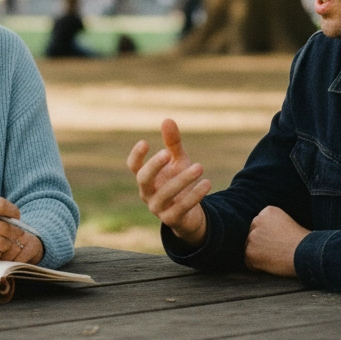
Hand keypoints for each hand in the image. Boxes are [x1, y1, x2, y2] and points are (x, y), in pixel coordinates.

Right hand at [127, 118, 210, 245]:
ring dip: (183, 180)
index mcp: (146, 178)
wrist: (190, 215)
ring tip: (200, 166)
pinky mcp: (172, 220)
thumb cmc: (179, 182)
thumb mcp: (177, 161)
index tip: (145, 142)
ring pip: (166, 194)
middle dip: (154, 166)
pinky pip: (182, 207)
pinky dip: (195, 195)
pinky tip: (207, 183)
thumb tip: (167, 119)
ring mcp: (158, 208)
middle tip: (167, 153)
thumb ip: (172, 143)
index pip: (134, 167)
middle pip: (143, 179)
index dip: (137, 156)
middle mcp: (147, 193)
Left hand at [243, 205, 309, 276]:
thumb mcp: (287, 223)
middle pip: (252, 235)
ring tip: (275, 258)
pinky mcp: (250, 252)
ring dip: (259, 255)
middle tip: (275, 252)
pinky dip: (257, 267)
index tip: (277, 242)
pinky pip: (249, 262)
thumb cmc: (303, 242)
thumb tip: (265, 236)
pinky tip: (271, 265)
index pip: (259, 225)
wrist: (306, 253)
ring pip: (249, 248)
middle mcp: (257, 220)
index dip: (267, 236)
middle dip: (260, 245)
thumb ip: (273, 225)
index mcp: (267, 211)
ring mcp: (252, 236)